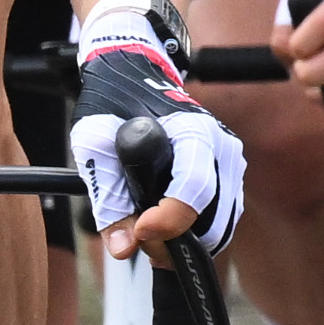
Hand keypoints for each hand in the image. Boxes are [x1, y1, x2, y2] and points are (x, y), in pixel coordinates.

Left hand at [65, 0, 245, 258]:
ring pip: (219, 228)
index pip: (194, 190)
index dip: (167, 222)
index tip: (139, 231)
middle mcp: (223, 148)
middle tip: (136, 234)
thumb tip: (124, 249)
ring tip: (144, 226)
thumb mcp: (94, 143)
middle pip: (212, 221)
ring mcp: (230, 163)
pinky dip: (192, 231)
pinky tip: (161, 220)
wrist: (133, 75)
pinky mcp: (228, 177)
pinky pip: (218, 220)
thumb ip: (108, 196)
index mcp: (195, 132)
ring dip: (183, 240)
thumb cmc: (112, 104)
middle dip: (173, 240)